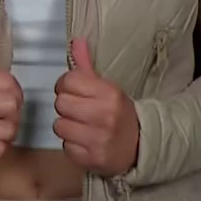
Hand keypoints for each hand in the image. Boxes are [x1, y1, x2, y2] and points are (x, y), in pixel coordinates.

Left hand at [53, 38, 139, 176]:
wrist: (141, 145)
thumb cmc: (120, 113)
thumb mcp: (107, 87)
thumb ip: (87, 65)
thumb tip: (75, 41)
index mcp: (109, 93)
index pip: (68, 81)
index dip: (65, 85)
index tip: (73, 91)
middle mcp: (103, 115)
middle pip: (60, 103)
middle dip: (66, 106)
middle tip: (77, 109)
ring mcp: (98, 139)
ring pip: (59, 126)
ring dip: (67, 126)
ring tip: (81, 126)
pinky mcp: (92, 158)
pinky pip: (66, 146)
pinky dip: (72, 144)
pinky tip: (84, 140)